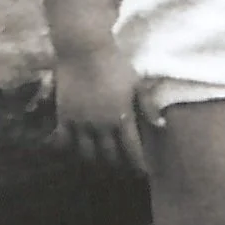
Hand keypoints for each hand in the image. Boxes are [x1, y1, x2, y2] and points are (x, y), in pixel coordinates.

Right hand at [50, 43, 145, 175]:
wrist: (84, 50)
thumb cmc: (115, 64)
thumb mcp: (137, 83)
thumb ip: (148, 106)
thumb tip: (160, 126)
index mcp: (122, 117)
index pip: (132, 150)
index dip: (138, 164)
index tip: (143, 173)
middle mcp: (101, 125)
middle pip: (109, 156)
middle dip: (117, 166)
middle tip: (122, 170)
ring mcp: (81, 123)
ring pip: (87, 154)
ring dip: (95, 162)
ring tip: (100, 164)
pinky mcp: (64, 117)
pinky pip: (63, 142)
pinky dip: (68, 150)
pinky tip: (73, 151)